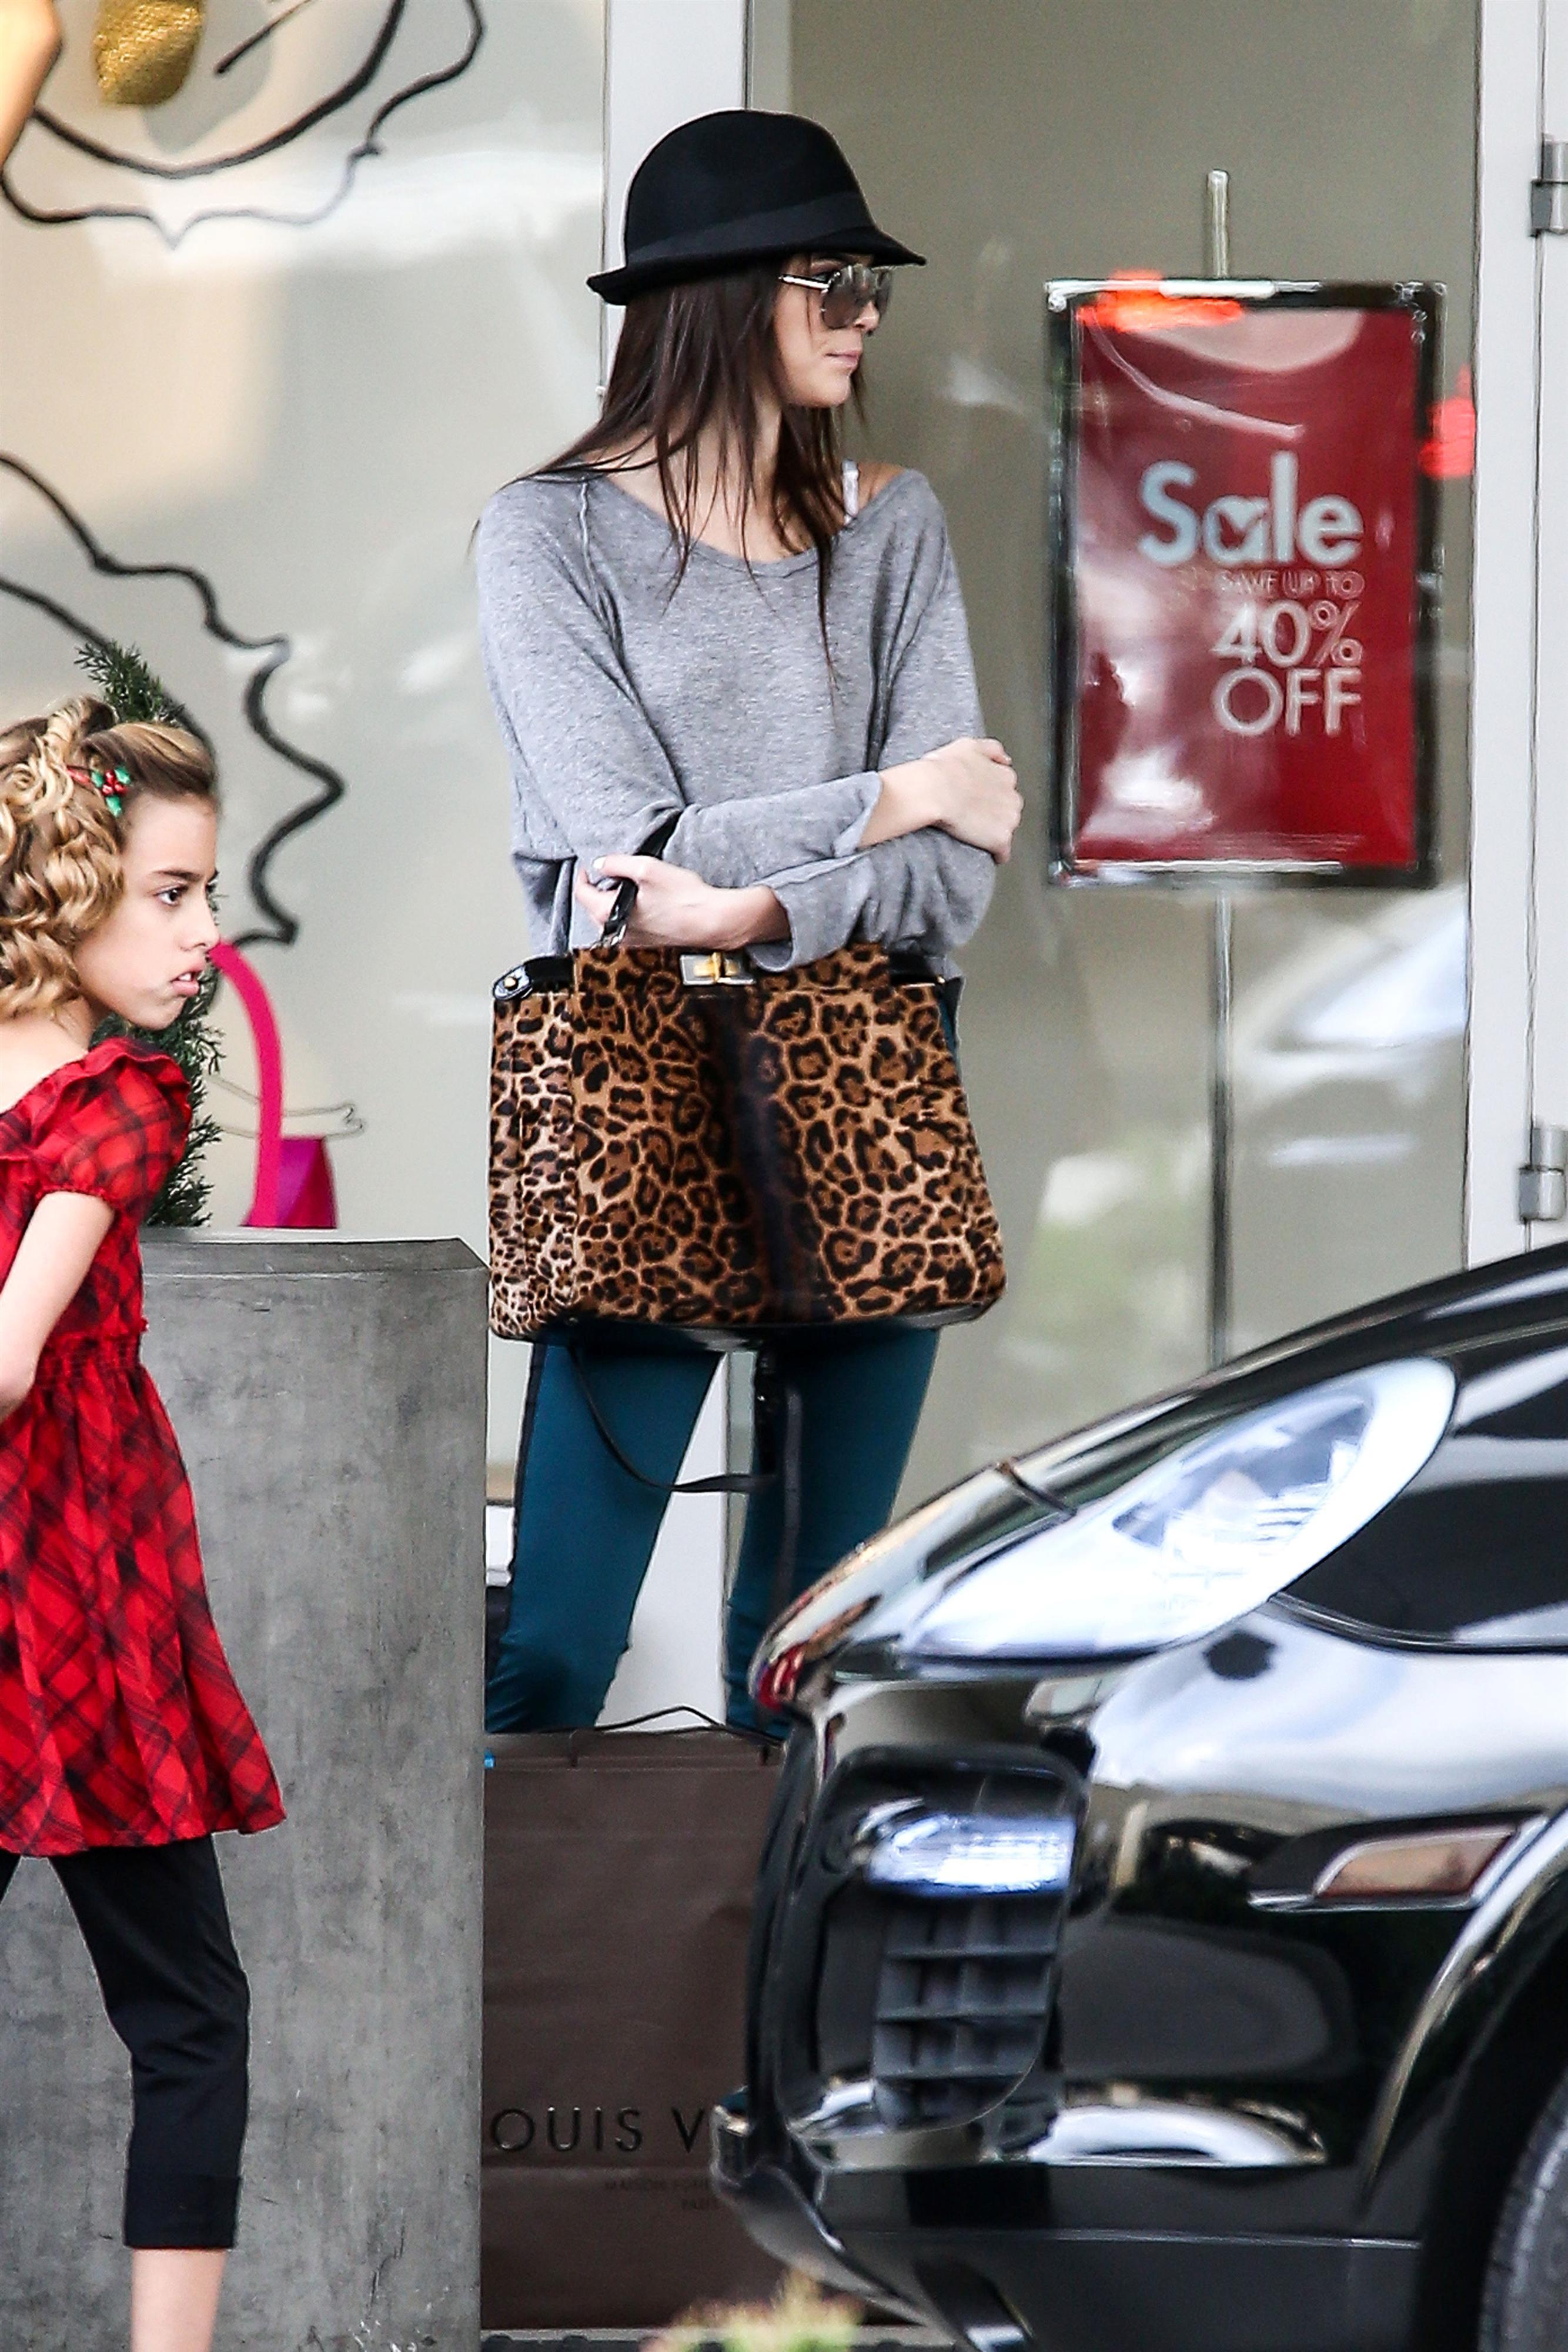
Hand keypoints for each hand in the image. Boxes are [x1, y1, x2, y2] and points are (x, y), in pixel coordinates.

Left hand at [574, 855, 786, 950]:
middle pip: (593, 908)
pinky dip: (627, 912)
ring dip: (612, 901)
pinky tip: (644, 901)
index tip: (590, 865)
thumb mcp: (646, 869)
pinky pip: (626, 925)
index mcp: (609, 913)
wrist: (712, 921)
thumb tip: (601, 863)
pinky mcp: (645, 942)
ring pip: (609, 917)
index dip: (583, 875)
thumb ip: (617, 863)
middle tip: (611, 872)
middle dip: (597, 889)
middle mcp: (616, 931)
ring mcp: (631, 940)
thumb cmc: (684, 898)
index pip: (582, 894)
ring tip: (628, 885)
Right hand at [873, 737, 1021, 862]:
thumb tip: (1007, 760)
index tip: (976, 798)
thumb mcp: (969, 745)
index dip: (990, 795)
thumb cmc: (944, 769)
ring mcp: (1008, 820)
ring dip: (994, 831)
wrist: (933, 791)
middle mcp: (1012, 797)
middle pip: (1009, 809)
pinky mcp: (1000, 840)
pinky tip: (986, 853)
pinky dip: (996, 854)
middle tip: (972, 815)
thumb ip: (992, 749)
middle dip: (995, 813)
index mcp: (1005, 776)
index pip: (1005, 789)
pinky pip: (1003, 852)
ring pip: (1006, 829)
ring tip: (974, 832)